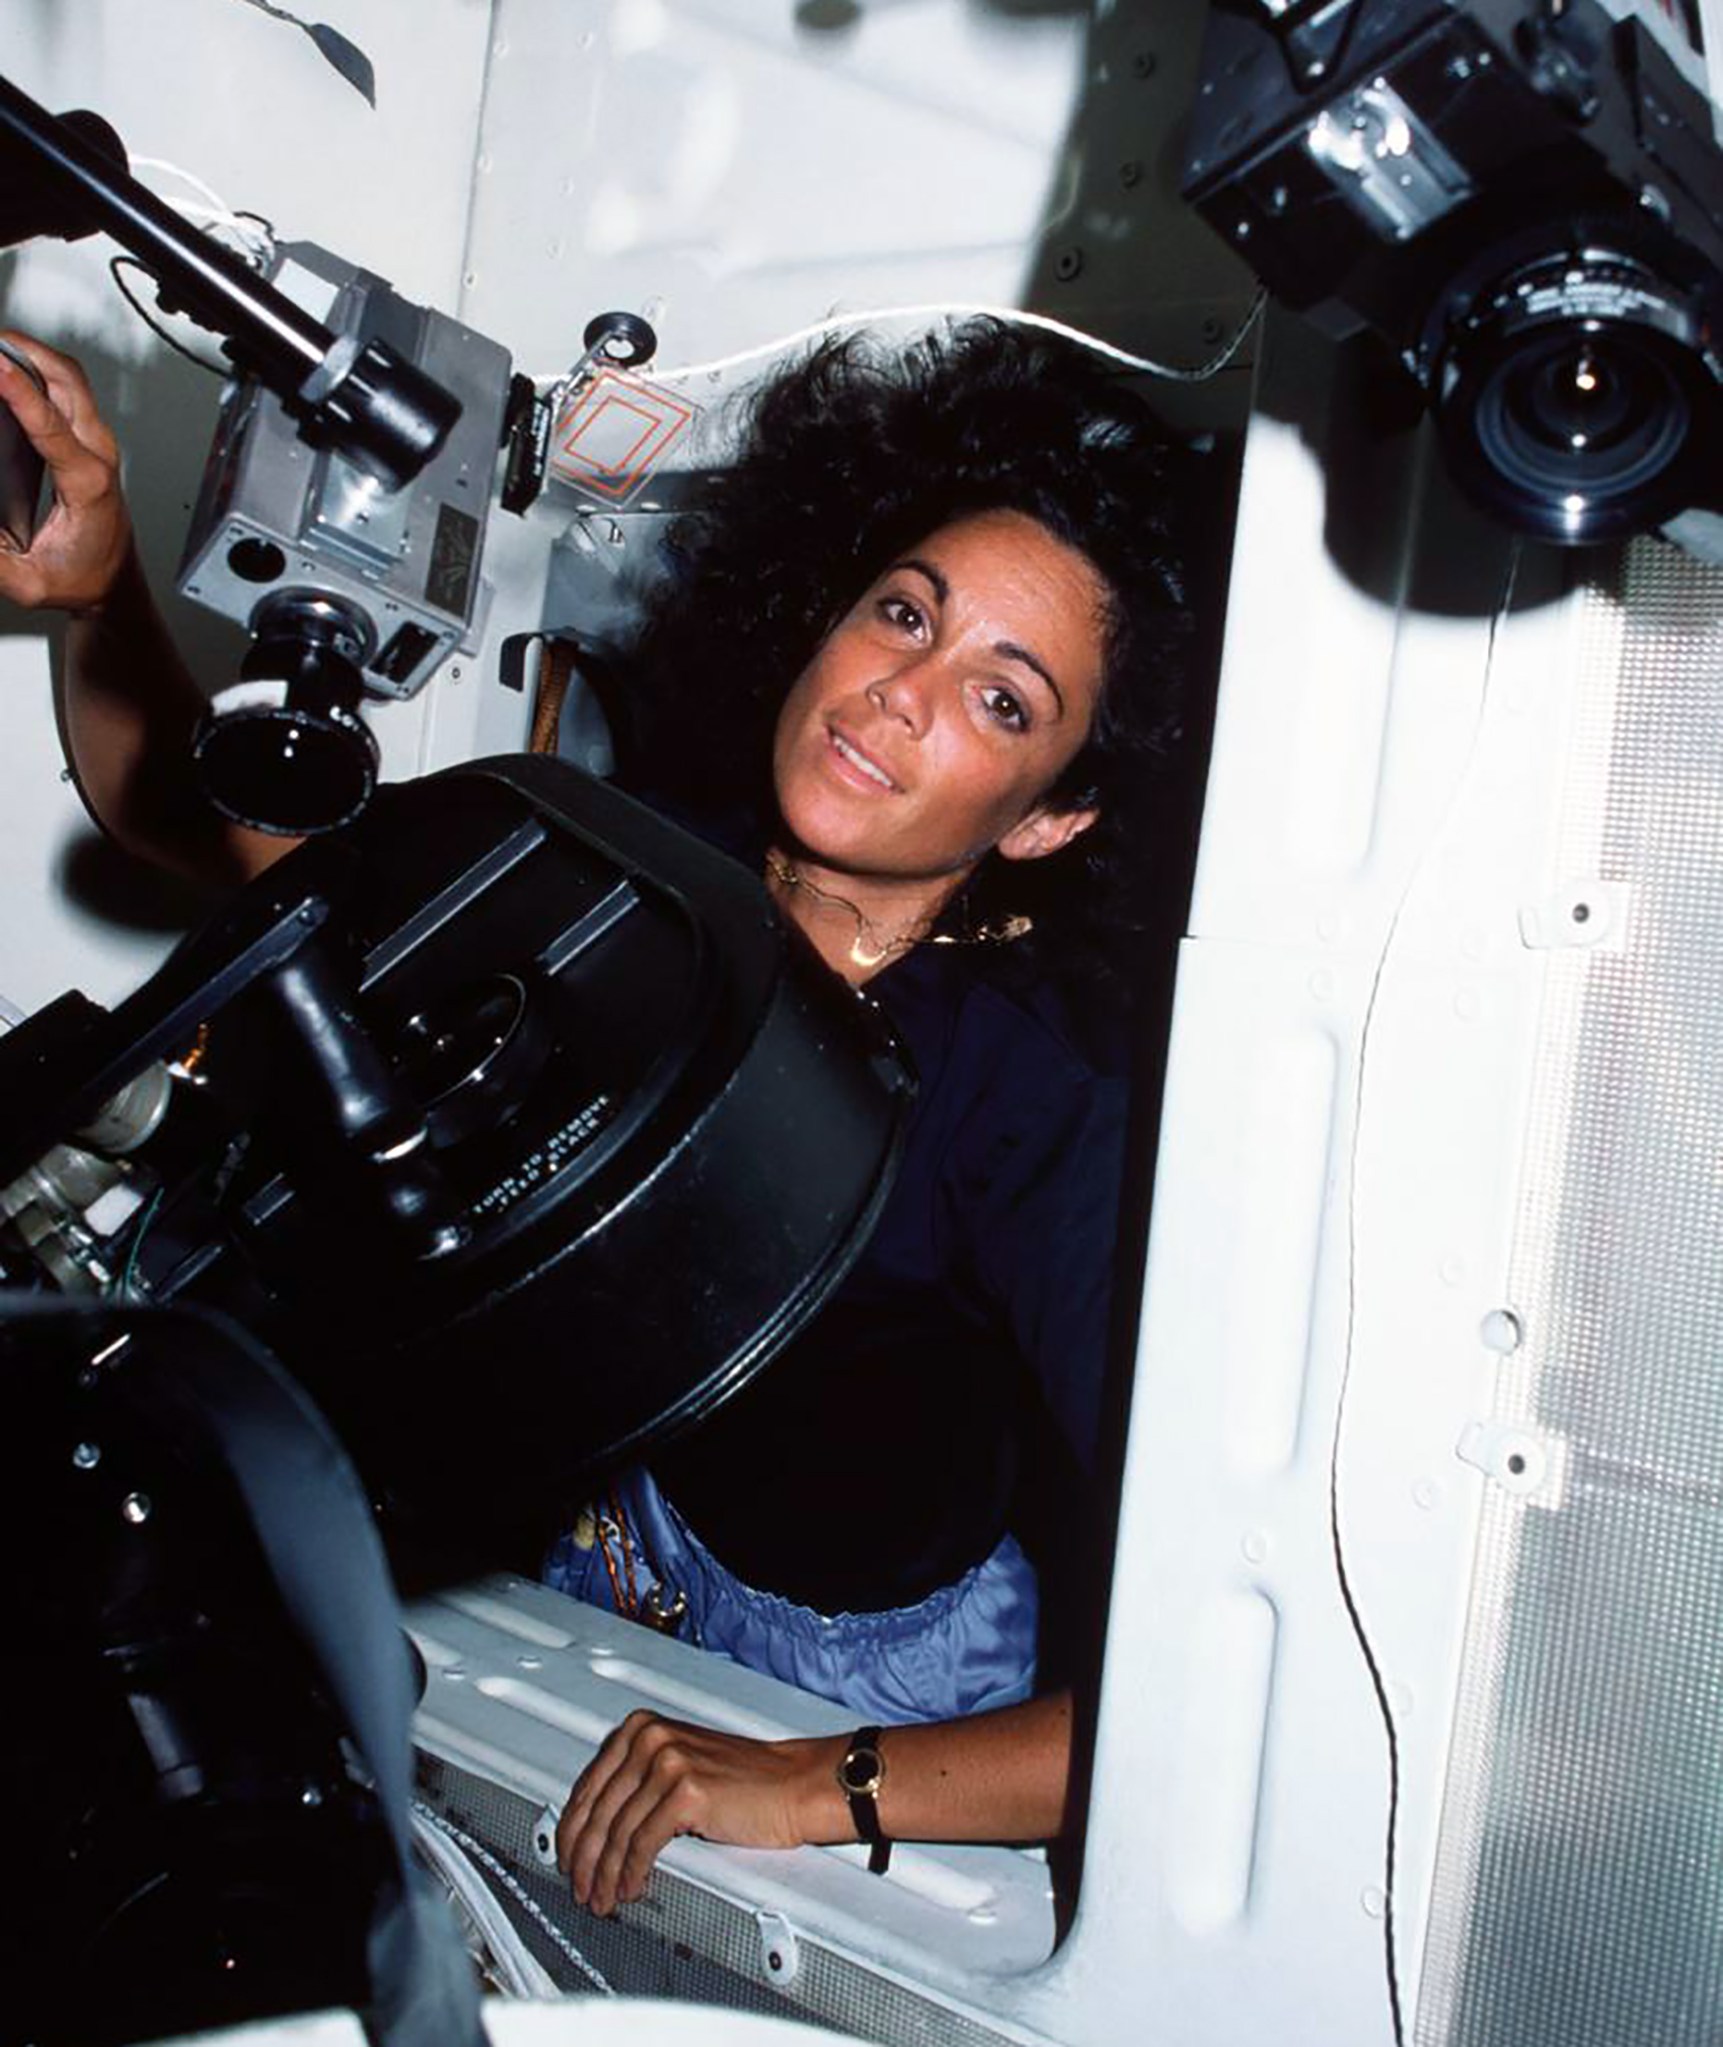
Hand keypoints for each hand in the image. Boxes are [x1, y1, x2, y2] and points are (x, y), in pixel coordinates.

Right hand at [0, 332, 133, 611]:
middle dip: (27, 352)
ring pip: (70, 379)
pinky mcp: (91, 440)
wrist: (113, 579)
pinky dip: (39, 369)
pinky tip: (12, 367)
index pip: (52, 427)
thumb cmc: (82, 577)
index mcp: (89, 485)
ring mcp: (99, 444)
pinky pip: (68, 390)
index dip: (20, 394)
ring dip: (33, 354)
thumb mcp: (31, 583)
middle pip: (69, 382)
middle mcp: (100, 456)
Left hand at [556, 1710, 840, 1915]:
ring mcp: (667, 1762)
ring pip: (616, 1834)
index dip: (572, 1831)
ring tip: (603, 1898)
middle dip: (583, 1860)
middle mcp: (650, 1737)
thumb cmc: (746, 1782)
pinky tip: (630, 1889)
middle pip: (597, 1812)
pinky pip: (642, 1845)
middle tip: (579, 1887)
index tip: (566, 1857)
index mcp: (641, 1727)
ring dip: (604, 1876)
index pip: (588, 1786)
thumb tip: (595, 1829)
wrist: (794, 1785)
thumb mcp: (680, 1767)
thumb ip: (638, 1784)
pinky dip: (630, 1874)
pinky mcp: (686, 1791)